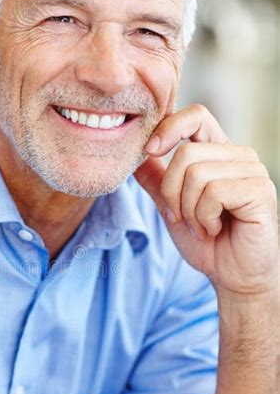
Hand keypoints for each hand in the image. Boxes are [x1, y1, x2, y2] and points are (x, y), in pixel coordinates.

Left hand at [134, 105, 277, 297]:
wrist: (232, 276)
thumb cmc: (207, 243)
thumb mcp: (171, 207)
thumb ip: (155, 179)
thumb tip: (132, 155)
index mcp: (219, 153)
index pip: (195, 116)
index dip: (168, 127)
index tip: (149, 150)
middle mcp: (239, 156)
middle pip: (186, 153)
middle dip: (172, 194)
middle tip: (182, 219)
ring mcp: (253, 171)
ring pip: (197, 174)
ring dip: (189, 211)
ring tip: (202, 227)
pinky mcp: (260, 190)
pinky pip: (213, 192)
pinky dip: (204, 218)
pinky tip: (215, 230)